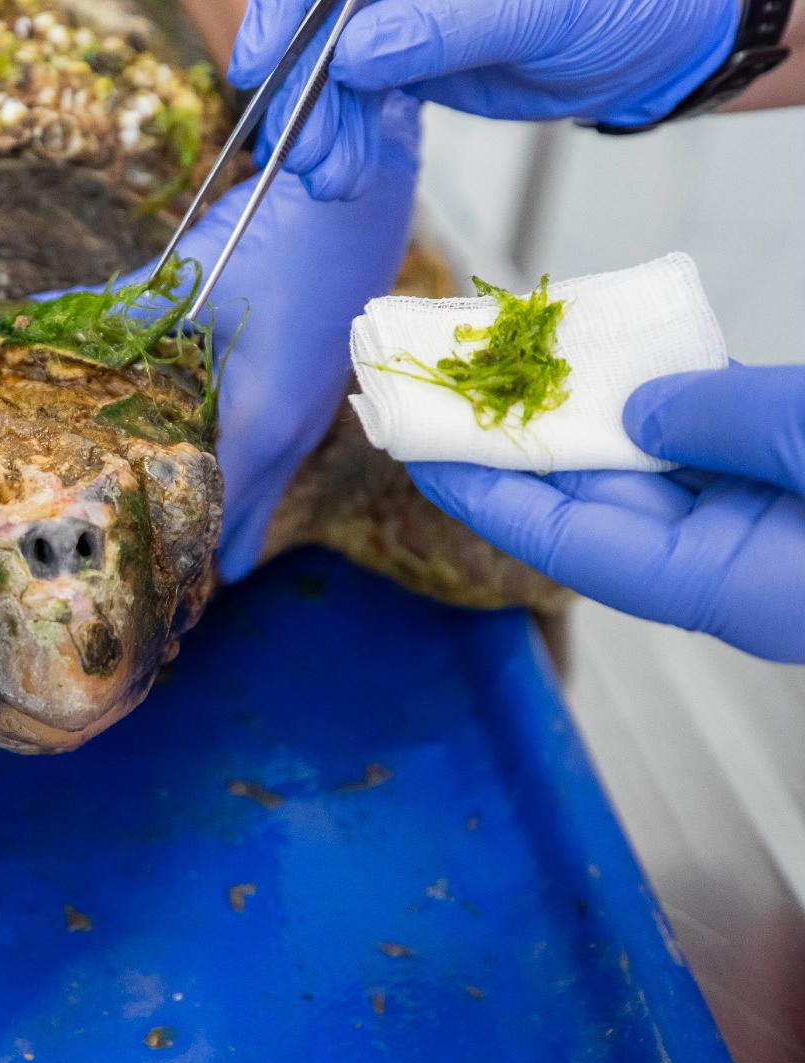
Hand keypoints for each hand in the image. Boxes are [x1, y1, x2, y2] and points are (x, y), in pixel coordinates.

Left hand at [131, 92, 420, 579]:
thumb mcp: (187, 280)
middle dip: (201, 550)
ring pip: (265, 488)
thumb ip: (115, 313)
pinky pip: (280, 458)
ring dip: (233, 519)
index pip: (209, 511)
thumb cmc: (279, 233)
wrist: (365, 188)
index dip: (172, 550)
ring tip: (204, 566)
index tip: (137, 584)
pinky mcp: (317, 388)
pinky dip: (252, 480)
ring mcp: (311, 412)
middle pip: (241, 516)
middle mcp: (290, 431)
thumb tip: (38, 322)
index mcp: (258, 420)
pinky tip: (235, 488)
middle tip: (166, 595)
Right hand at [230, 0, 737, 198]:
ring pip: (329, 65)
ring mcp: (400, 9)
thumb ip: (445, 27)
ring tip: (331, 178)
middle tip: (305, 153)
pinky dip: (346, 136)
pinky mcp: (408, 49)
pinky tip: (346, 170)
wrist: (657, 45)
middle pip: (316, 21)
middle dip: (303, 90)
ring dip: (321, 126)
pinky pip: (356, 93)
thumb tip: (357, 54)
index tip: (258, 66)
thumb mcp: (538, 14)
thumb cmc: (622, 5)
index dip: (281, 12)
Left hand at [410, 364, 804, 662]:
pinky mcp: (792, 495)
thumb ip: (725, 424)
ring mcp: (761, 533)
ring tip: (517, 356)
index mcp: (726, 588)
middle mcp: (730, 571)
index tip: (415, 445)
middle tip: (453, 380)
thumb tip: (632, 409)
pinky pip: (705, 450)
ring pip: (645, 470)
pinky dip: (662, 404)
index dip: (481, 491)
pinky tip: (620, 355)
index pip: (561, 542)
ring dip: (584, 415)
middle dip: (516, 441)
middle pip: (589, 503)